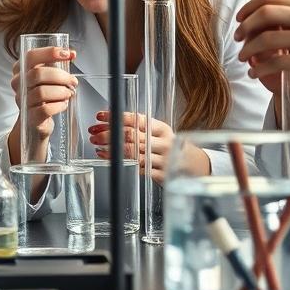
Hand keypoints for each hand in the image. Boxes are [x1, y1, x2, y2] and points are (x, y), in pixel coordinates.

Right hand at [8, 46, 76, 141]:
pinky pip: (45, 109)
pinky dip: (59, 106)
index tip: (68, 54)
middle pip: (38, 74)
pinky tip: (63, 104)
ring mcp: (22, 101)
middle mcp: (18, 84)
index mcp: (20, 69)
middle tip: (73, 81)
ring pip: (41, 92)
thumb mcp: (47, 76)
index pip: (31, 56)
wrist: (34, 120)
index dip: (50, 52)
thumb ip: (57, 63)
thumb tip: (71, 54)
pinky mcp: (30, 117)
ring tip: (69, 93)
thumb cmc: (42, 94)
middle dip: (61, 76)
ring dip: (61, 92)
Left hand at [88, 111, 207, 183]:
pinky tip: (108, 159)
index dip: (115, 117)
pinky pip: (136, 167)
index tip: (100, 116)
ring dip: (111, 149)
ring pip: (131, 152)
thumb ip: (142, 129)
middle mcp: (163, 142)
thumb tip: (112, 122)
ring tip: (97, 146)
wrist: (195, 167)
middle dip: (108, 133)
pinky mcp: (160, 174)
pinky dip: (119, 162)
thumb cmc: (172, 149)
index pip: (135, 119)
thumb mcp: (160, 134)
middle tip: (94, 132)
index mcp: (162, 128)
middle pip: (131, 135)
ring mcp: (163, 158)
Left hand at [235, 0, 289, 101]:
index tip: (240, 20)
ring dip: (248, 50)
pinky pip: (275, 63)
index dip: (248, 9)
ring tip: (243, 57)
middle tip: (236, 37)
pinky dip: (260, 69)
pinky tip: (254, 73)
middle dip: (244, 26)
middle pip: (263, 13)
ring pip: (265, 39)